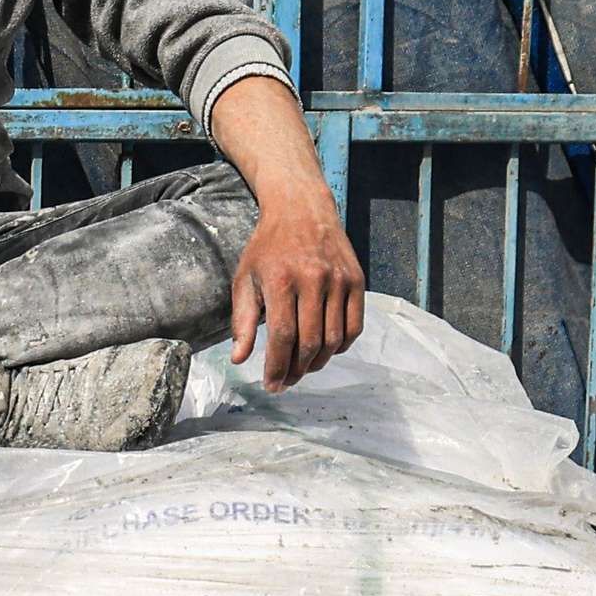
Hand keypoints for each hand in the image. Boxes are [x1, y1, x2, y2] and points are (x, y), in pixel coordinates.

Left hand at [225, 197, 368, 392]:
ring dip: (318, 362)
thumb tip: (238, 359)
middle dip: (297, 370)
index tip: (271, 385)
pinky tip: (325, 350)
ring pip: (333, 338)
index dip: (277, 367)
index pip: (282, 337)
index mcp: (281, 280)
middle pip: (310, 342)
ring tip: (303, 369)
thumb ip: (241, 321)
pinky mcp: (357, 281)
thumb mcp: (245, 279)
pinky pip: (354, 326)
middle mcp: (313, 280)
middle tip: (286, 382)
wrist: (301, 210)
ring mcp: (339, 280)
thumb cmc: (267, 248)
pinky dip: (341, 346)